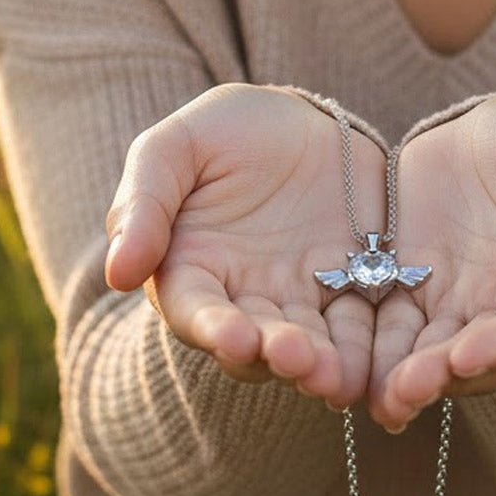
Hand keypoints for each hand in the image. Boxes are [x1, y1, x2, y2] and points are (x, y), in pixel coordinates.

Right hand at [104, 84, 387, 407]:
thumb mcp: (173, 148)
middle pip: (258, 343)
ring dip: (323, 366)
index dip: (214, 329)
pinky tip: (377, 361)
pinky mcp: (354, 288)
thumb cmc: (224, 132)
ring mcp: (302, 298)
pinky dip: (367, 348)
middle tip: (298, 360)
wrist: (299, 118)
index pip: (197, 311)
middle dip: (277, 355)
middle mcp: (246, 298)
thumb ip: (144, 204)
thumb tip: (119, 273)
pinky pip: (362, 324)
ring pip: (310, 346)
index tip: (234, 338)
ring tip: (336, 376)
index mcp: (193, 270)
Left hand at [368, 92, 495, 430]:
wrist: (491, 126)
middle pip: (472, 355)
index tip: (467, 356)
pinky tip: (338, 362)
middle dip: (439, 377)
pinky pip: (381, 320)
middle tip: (404, 392)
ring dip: (398, 378)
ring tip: (372, 396)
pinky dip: (365, 346)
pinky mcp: (402, 285)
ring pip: (423, 351)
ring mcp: (449, 302)